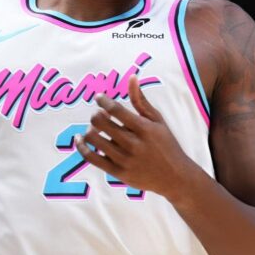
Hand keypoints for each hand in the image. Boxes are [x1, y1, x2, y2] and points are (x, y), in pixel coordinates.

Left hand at [75, 75, 199, 199]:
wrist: (174, 177)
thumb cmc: (166, 144)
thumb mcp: (157, 120)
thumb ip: (141, 100)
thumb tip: (131, 77)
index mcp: (144, 128)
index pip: (115, 109)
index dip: (103, 100)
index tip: (100, 98)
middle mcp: (134, 144)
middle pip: (100, 122)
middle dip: (96, 114)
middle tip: (100, 114)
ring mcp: (125, 160)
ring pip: (93, 139)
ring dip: (89, 129)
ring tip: (95, 128)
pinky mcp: (118, 173)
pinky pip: (91, 158)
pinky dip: (82, 147)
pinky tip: (80, 139)